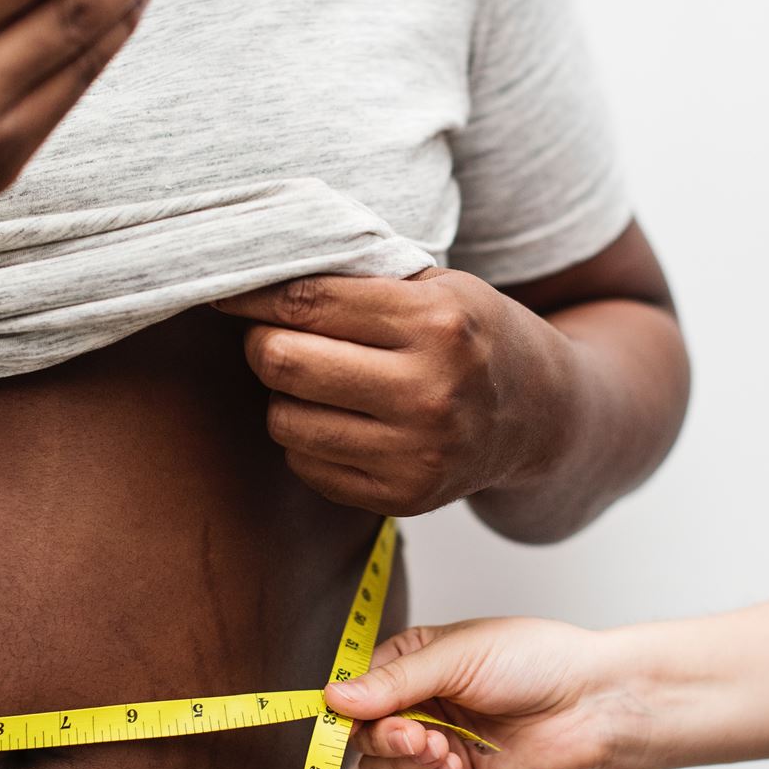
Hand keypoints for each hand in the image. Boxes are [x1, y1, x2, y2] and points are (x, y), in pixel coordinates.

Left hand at [212, 270, 577, 516]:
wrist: (543, 415)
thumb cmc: (475, 335)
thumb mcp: (438, 287)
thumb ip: (361, 279)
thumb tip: (257, 272)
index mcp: (437, 323)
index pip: (308, 302)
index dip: (252, 294)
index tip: (224, 290)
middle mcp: (429, 391)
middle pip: (283, 361)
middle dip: (262, 343)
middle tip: (272, 335)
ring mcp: (417, 453)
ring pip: (285, 419)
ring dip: (284, 396)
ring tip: (316, 379)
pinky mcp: (404, 497)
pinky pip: (306, 465)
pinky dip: (307, 439)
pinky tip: (340, 418)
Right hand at [323, 619, 637, 768]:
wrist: (590, 700)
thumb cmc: (531, 659)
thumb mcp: (456, 656)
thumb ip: (393, 683)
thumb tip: (332, 698)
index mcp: (410, 665)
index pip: (353, 693)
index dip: (346, 710)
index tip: (349, 718)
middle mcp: (417, 707)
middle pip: (361, 739)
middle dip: (383, 740)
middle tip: (418, 734)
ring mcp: (435, 747)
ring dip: (403, 765)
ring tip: (444, 748)